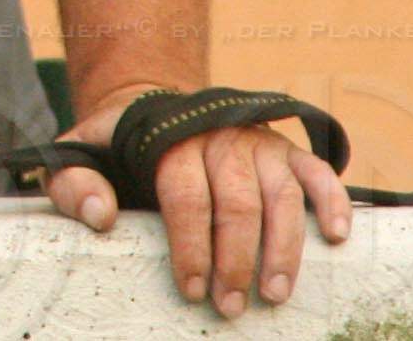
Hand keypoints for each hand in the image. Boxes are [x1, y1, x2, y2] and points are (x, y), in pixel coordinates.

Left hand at [45, 84, 352, 316]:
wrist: (150, 105)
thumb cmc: (116, 144)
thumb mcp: (79, 154)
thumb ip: (75, 183)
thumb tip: (101, 218)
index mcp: (169, 138)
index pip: (185, 195)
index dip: (190, 245)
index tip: (192, 288)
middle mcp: (219, 137)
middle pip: (237, 202)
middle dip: (236, 260)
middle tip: (231, 306)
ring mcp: (256, 142)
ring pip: (280, 194)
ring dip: (283, 248)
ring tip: (275, 294)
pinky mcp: (285, 149)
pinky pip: (316, 171)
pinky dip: (332, 201)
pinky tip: (337, 237)